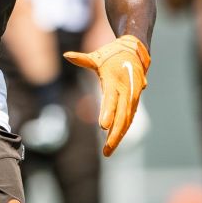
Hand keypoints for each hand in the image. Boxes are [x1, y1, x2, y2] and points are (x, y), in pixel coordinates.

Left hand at [63, 35, 150, 156]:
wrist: (135, 52)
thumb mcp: (97, 56)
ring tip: (109, 150)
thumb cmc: (111, 55)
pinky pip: (130, 117)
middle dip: (115, 134)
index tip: (103, 126)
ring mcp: (133, 96)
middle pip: (122, 115)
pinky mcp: (135, 100)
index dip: (108, 112)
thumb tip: (67, 55)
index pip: (111, 99)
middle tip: (107, 149)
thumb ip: (82, 59)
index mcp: (115, 80)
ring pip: (127, 119)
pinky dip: (124, 129)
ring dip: (119, 136)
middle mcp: (126, 90)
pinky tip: (116, 140)